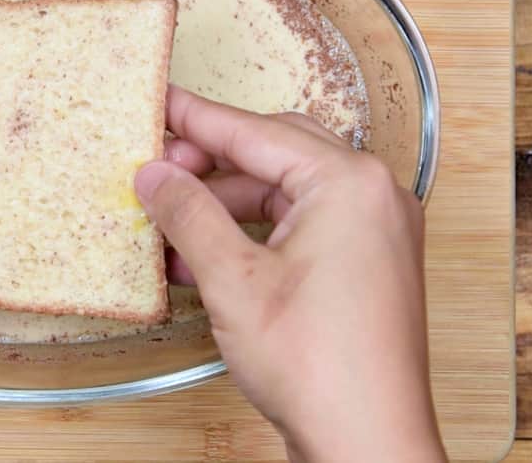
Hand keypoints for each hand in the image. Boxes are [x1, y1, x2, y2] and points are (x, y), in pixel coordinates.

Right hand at [138, 86, 443, 462]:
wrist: (366, 443)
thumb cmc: (320, 367)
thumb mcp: (231, 281)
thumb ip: (188, 214)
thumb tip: (156, 175)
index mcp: (349, 183)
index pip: (255, 131)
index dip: (196, 120)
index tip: (161, 103)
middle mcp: (373, 195)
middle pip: (273, 154)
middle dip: (210, 166)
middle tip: (158, 174)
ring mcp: (375, 231)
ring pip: (283, 194)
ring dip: (224, 209)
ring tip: (170, 230)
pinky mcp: (367, 264)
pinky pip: (300, 228)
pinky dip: (252, 237)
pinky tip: (204, 258)